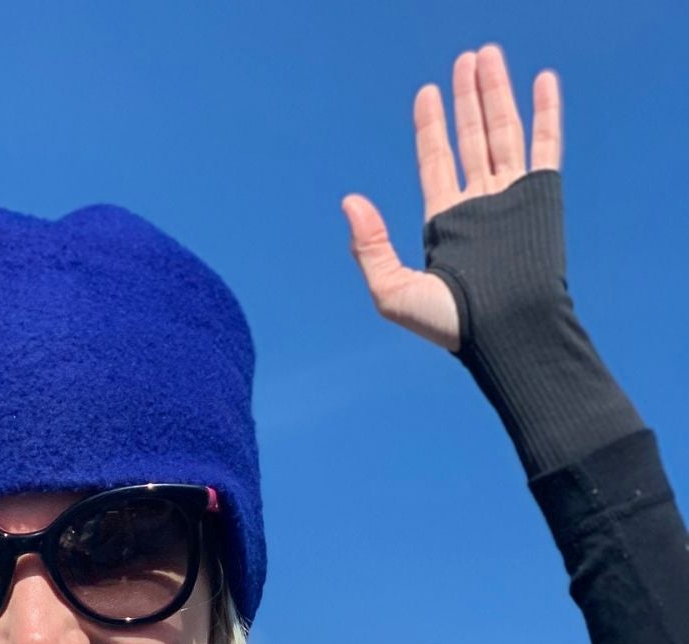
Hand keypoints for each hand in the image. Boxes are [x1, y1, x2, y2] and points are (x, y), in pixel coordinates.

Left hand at [342, 45, 562, 350]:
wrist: (505, 333)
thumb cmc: (450, 325)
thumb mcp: (392, 292)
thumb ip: (370, 247)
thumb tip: (349, 201)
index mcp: (445, 223)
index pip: (436, 162)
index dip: (431, 128)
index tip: (427, 93)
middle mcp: (478, 205)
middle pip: (470, 137)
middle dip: (466, 98)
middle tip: (465, 59)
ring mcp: (511, 198)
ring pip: (503, 131)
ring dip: (497, 93)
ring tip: (487, 56)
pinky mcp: (541, 196)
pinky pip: (545, 144)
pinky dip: (545, 112)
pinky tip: (541, 80)